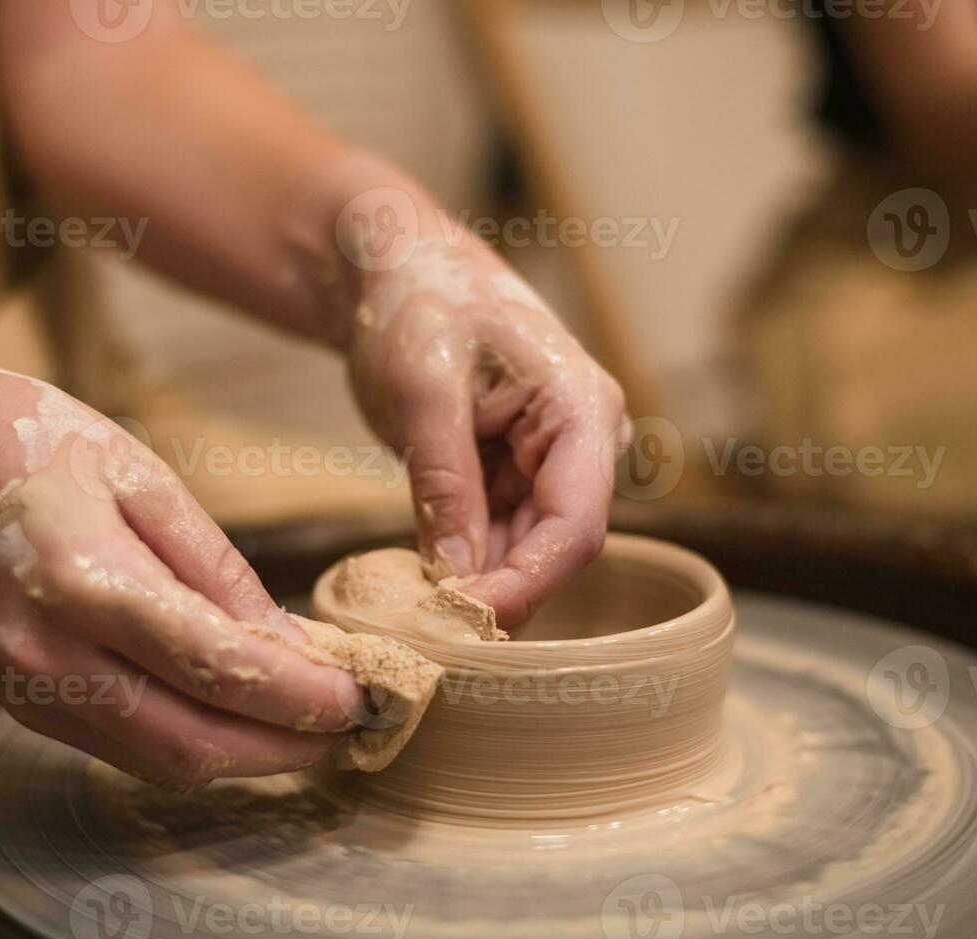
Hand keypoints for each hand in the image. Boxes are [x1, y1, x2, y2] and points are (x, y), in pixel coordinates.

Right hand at [0, 344, 364, 790]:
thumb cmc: (34, 444)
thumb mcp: (146, 479)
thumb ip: (219, 571)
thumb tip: (291, 646)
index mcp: (85, 583)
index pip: (218, 670)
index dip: (301, 698)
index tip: (362, 697)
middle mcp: (48, 658)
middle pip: (191, 747)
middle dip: (284, 749)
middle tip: (351, 724)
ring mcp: (26, 691)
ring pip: (159, 763)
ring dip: (244, 755)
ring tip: (308, 720)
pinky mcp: (21, 702)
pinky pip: (126, 745)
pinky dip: (193, 739)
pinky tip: (237, 707)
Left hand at [346, 235, 628, 625]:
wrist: (394, 268)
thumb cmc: (417, 302)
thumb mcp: (423, 391)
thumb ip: (445, 482)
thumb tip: (456, 577)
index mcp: (582, 410)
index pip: (576, 523)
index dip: (528, 582)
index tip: (468, 621)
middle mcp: (581, 442)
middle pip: (555, 547)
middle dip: (498, 591)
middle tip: (432, 631)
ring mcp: (548, 461)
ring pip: (524, 551)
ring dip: (476, 585)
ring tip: (418, 614)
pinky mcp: (511, 475)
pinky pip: (495, 537)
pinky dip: (460, 564)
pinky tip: (420, 584)